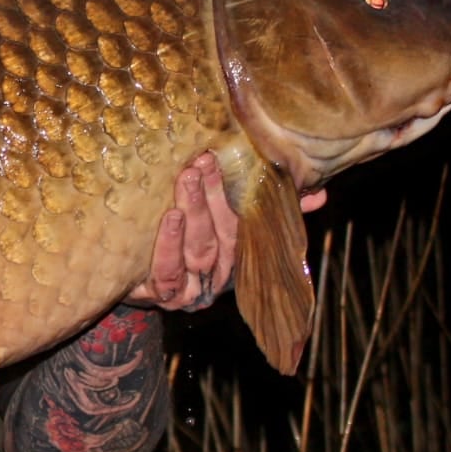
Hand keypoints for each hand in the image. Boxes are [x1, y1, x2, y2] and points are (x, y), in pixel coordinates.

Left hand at [128, 153, 328, 310]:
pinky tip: (170, 218)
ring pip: (197, 250)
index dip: (237, 191)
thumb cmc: (177, 245)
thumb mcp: (216, 224)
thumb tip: (321, 194)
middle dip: (213, 196)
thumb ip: (266, 209)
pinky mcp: (161, 295)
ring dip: (194, 212)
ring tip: (187, 179)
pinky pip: (168, 273)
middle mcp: (215, 274)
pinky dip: (169, 246)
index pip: (241, 222)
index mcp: (233, 255)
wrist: (129, 282)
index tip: (230, 157)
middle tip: (204, 161)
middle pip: (220, 235)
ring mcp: (189, 288)